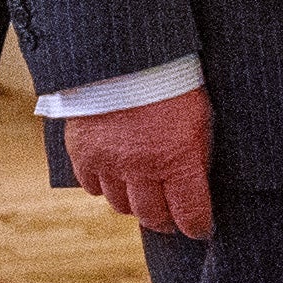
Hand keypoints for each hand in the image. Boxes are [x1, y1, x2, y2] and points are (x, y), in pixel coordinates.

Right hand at [63, 85, 214, 241]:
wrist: (125, 54)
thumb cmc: (172, 81)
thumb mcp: (201, 118)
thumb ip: (198, 155)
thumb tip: (199, 185)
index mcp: (178, 160)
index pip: (191, 214)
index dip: (198, 227)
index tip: (201, 229)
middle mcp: (141, 168)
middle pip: (152, 216)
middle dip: (166, 221)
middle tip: (172, 220)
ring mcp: (109, 162)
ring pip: (121, 205)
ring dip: (134, 205)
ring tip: (144, 198)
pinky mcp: (82, 152)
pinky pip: (92, 187)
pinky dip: (105, 187)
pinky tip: (116, 179)